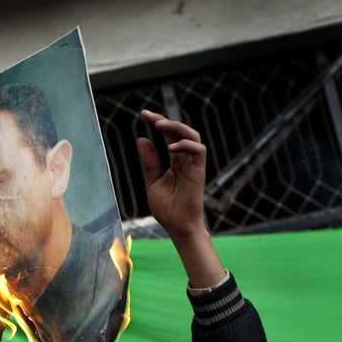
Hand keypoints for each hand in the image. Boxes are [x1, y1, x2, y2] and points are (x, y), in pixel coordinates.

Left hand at [136, 110, 223, 287]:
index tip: (143, 115)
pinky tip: (170, 147)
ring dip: (177, 127)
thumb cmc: (167, 208)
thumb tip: (141, 139)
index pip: (170, 135)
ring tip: (159, 125)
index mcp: (176, 161)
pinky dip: (186, 144)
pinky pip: (198, 150)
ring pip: (192, 135)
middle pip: (181, 131)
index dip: (159, 122)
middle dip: (165, 120)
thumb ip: (150, 161)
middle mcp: (186, 160)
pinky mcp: (199, 172)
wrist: (178, 226)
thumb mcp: (152, 181)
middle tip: (148, 116)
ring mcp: (194, 165)